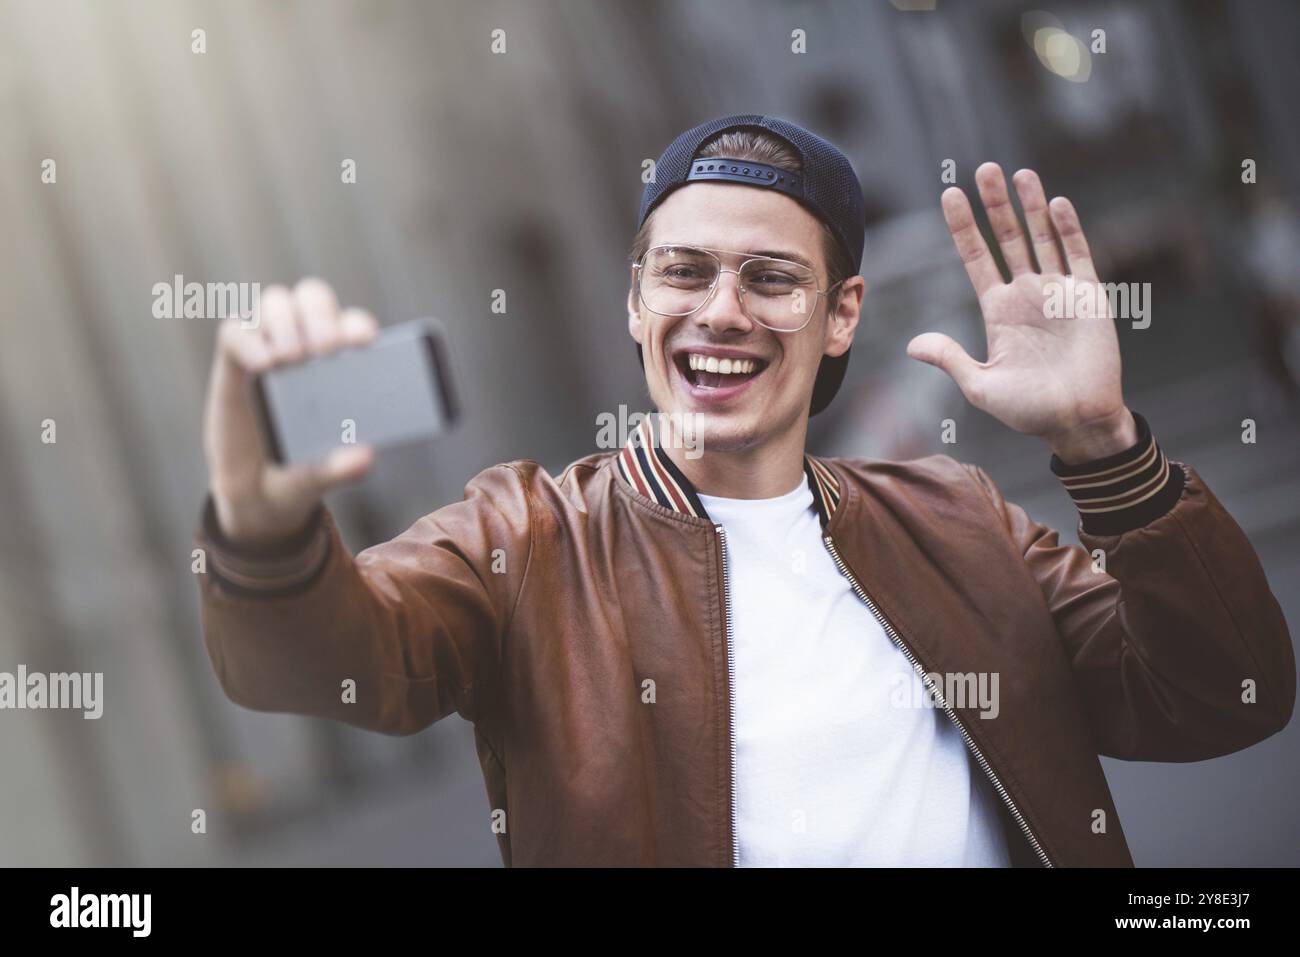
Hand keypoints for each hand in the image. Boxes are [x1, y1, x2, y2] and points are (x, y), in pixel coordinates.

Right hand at [203, 278, 378, 547]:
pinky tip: (262, 365)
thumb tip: (366, 456)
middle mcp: (307, 347)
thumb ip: (339, 468)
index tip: (365, 343)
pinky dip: (248, 340)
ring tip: (290, 358)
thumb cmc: (299, 474)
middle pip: (314, 299)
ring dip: (285, 320)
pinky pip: (235, 331)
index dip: (358, 325)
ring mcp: (268, 348)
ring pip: (277, 303)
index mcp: (341, 365)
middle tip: (325, 350)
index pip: (353, 325)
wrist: (254, 493)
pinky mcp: (234, 360)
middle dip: (321, 315)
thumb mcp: (318, 477)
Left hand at [907, 163, 1136, 463]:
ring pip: (1042, 238)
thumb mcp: (980, 386)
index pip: (976, 259)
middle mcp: (1027, 295)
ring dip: (1030, 206)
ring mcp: (1058, 293)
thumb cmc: (1029, 411)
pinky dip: (1067, 230)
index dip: (963, 228)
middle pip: (1007, 238)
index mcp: (999, 311)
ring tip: (1018, 172)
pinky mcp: (1089, 298)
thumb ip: (950, 359)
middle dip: (995, 205)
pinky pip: (1078, 256)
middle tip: (982, 168)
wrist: (1076, 422)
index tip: (949, 195)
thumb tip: (912, 345)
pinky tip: (1054, 204)